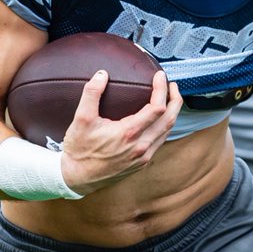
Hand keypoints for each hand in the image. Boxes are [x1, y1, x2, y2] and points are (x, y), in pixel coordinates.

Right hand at [58, 70, 181, 194]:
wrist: (77, 178)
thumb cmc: (79, 149)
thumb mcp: (81, 119)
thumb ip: (92, 93)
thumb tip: (102, 74)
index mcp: (128, 134)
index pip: (157, 108)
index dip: (162, 89)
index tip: (160, 76)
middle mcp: (140, 147)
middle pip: (169, 120)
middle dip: (175, 100)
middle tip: (173, 85)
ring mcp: (143, 157)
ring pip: (166, 132)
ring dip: (171, 114)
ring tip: (169, 99)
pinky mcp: (141, 164)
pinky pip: (159, 142)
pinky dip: (163, 127)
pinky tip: (158, 119)